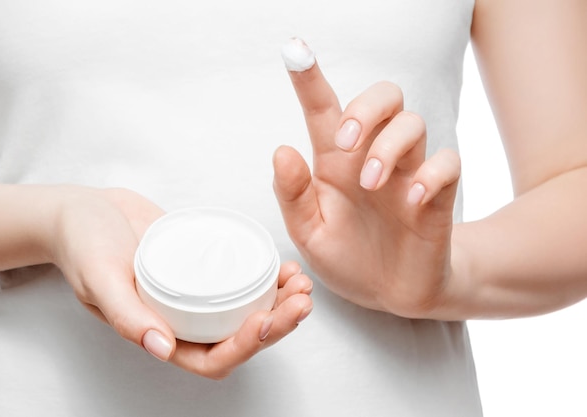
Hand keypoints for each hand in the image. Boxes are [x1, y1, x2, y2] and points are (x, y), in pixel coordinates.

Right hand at [48, 186, 312, 378]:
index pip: (211, 358)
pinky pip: (241, 281)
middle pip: (239, 337)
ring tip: (301, 282)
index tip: (266, 320)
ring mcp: (196, 296)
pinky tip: (283, 266)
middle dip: (277, 325)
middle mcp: (183, 320)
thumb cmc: (83, 244)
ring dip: (279, 303)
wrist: (85, 211)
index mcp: (159, 334)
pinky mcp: (204, 269)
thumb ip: (126, 314)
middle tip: (302, 298)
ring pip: (246, 311)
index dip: (243, 347)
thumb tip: (160, 349)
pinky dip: (267, 279)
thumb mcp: (98, 277)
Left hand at [273, 50, 459, 318]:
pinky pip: (446, 162)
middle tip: (343, 142)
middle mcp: (372, 157)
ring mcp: (407, 173)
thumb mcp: (309, 233)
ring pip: (413, 122)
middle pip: (384, 96)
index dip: (309, 80)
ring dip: (388, 146)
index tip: (294, 50)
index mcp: (334, 163)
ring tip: (370, 183)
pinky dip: (430, 175)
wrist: (391, 293)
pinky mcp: (436, 194)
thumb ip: (293, 195)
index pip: (324, 110)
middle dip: (364, 108)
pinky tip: (410, 202)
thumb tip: (281, 150)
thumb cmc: (348, 257)